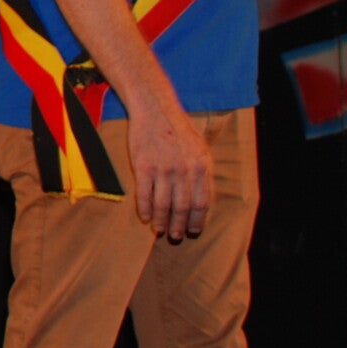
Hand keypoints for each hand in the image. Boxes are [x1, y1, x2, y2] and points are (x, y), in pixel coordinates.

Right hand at [127, 107, 212, 240]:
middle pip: (183, 207)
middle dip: (179, 225)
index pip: (202, 202)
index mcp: (202, 167)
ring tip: (159, 230)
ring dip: (161, 221)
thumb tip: (203, 199)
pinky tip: (144, 217)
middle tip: (176, 236)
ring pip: (163, 204)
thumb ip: (202, 173)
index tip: (194, 231)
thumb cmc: (178, 130)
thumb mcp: (200, 149)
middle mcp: (184, 170)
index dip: (198, 220)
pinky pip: (144, 195)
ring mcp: (163, 169)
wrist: (156, 111)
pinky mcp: (143, 166)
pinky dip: (144, 209)